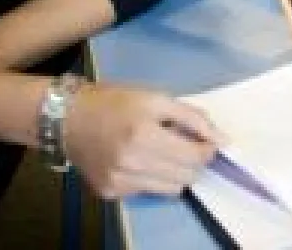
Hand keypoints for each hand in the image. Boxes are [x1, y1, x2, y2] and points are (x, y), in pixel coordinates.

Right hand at [63, 84, 223, 199]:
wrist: (69, 118)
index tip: (206, 140)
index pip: (195, 156)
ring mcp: (119, 182)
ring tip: (163, 152)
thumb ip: (193, 117)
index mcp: (144, 134)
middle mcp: (131, 163)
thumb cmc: (117, 102)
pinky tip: (140, 161)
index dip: (207, 149)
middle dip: (193, 161)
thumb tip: (222, 139)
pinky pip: (148, 192)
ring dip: (176, 173)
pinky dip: (153, 178)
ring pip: (172, 190)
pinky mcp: (110, 192)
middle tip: (185, 144)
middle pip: (187, 176)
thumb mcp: (157, 98)